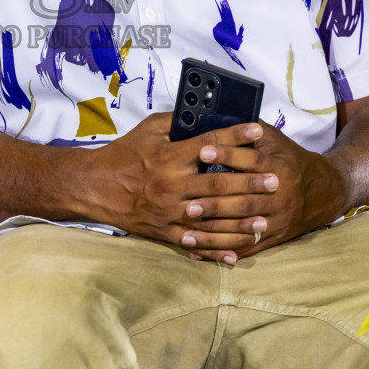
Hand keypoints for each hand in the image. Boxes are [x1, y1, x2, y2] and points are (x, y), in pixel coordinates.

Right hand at [81, 114, 278, 260]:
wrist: (94, 186)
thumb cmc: (123, 154)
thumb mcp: (148, 130)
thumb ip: (177, 122)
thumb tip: (204, 115)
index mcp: (169, 157)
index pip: (209, 144)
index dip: (235, 137)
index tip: (258, 132)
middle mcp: (172, 185)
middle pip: (218, 185)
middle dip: (249, 183)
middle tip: (274, 181)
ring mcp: (169, 212)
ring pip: (211, 220)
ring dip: (240, 221)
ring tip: (264, 220)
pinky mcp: (165, 231)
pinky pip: (195, 244)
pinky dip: (216, 250)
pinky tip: (237, 254)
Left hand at [182, 123, 349, 260]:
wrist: (321, 191)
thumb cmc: (288, 159)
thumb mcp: (274, 139)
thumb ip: (249, 129)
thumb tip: (217, 112)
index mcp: (277, 166)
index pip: (251, 160)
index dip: (227, 155)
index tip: (202, 152)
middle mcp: (278, 195)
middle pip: (244, 201)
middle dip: (215, 204)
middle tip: (187, 204)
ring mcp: (275, 220)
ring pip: (242, 229)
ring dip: (213, 231)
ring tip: (186, 231)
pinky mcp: (271, 237)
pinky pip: (244, 248)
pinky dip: (219, 251)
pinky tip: (196, 250)